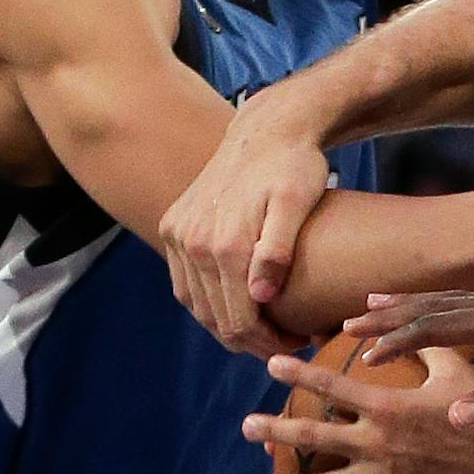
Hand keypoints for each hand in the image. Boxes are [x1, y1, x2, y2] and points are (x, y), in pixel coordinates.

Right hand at [159, 92, 328, 357]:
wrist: (266, 129)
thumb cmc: (294, 166)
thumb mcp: (298, 202)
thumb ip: (278, 248)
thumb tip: (260, 295)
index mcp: (224, 243)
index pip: (240, 319)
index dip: (270, 342)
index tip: (300, 343)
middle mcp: (192, 242)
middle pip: (216, 318)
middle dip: (252, 341)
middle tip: (289, 343)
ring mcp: (178, 234)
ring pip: (196, 305)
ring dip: (227, 326)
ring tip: (265, 332)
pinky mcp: (173, 226)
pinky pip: (184, 283)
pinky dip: (207, 303)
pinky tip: (234, 308)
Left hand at [243, 350, 473, 473]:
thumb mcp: (457, 374)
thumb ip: (426, 351)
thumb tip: (405, 333)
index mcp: (387, 406)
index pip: (331, 384)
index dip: (298, 372)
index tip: (271, 364)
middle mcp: (375, 443)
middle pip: (312, 435)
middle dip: (275, 429)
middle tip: (247, 425)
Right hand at [346, 286, 473, 427]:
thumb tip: (455, 418)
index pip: (437, 327)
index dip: (398, 341)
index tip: (362, 355)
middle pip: (437, 305)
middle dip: (393, 315)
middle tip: (350, 320)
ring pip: (456, 299)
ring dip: (416, 304)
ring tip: (382, 303)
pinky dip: (450, 305)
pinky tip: (450, 311)